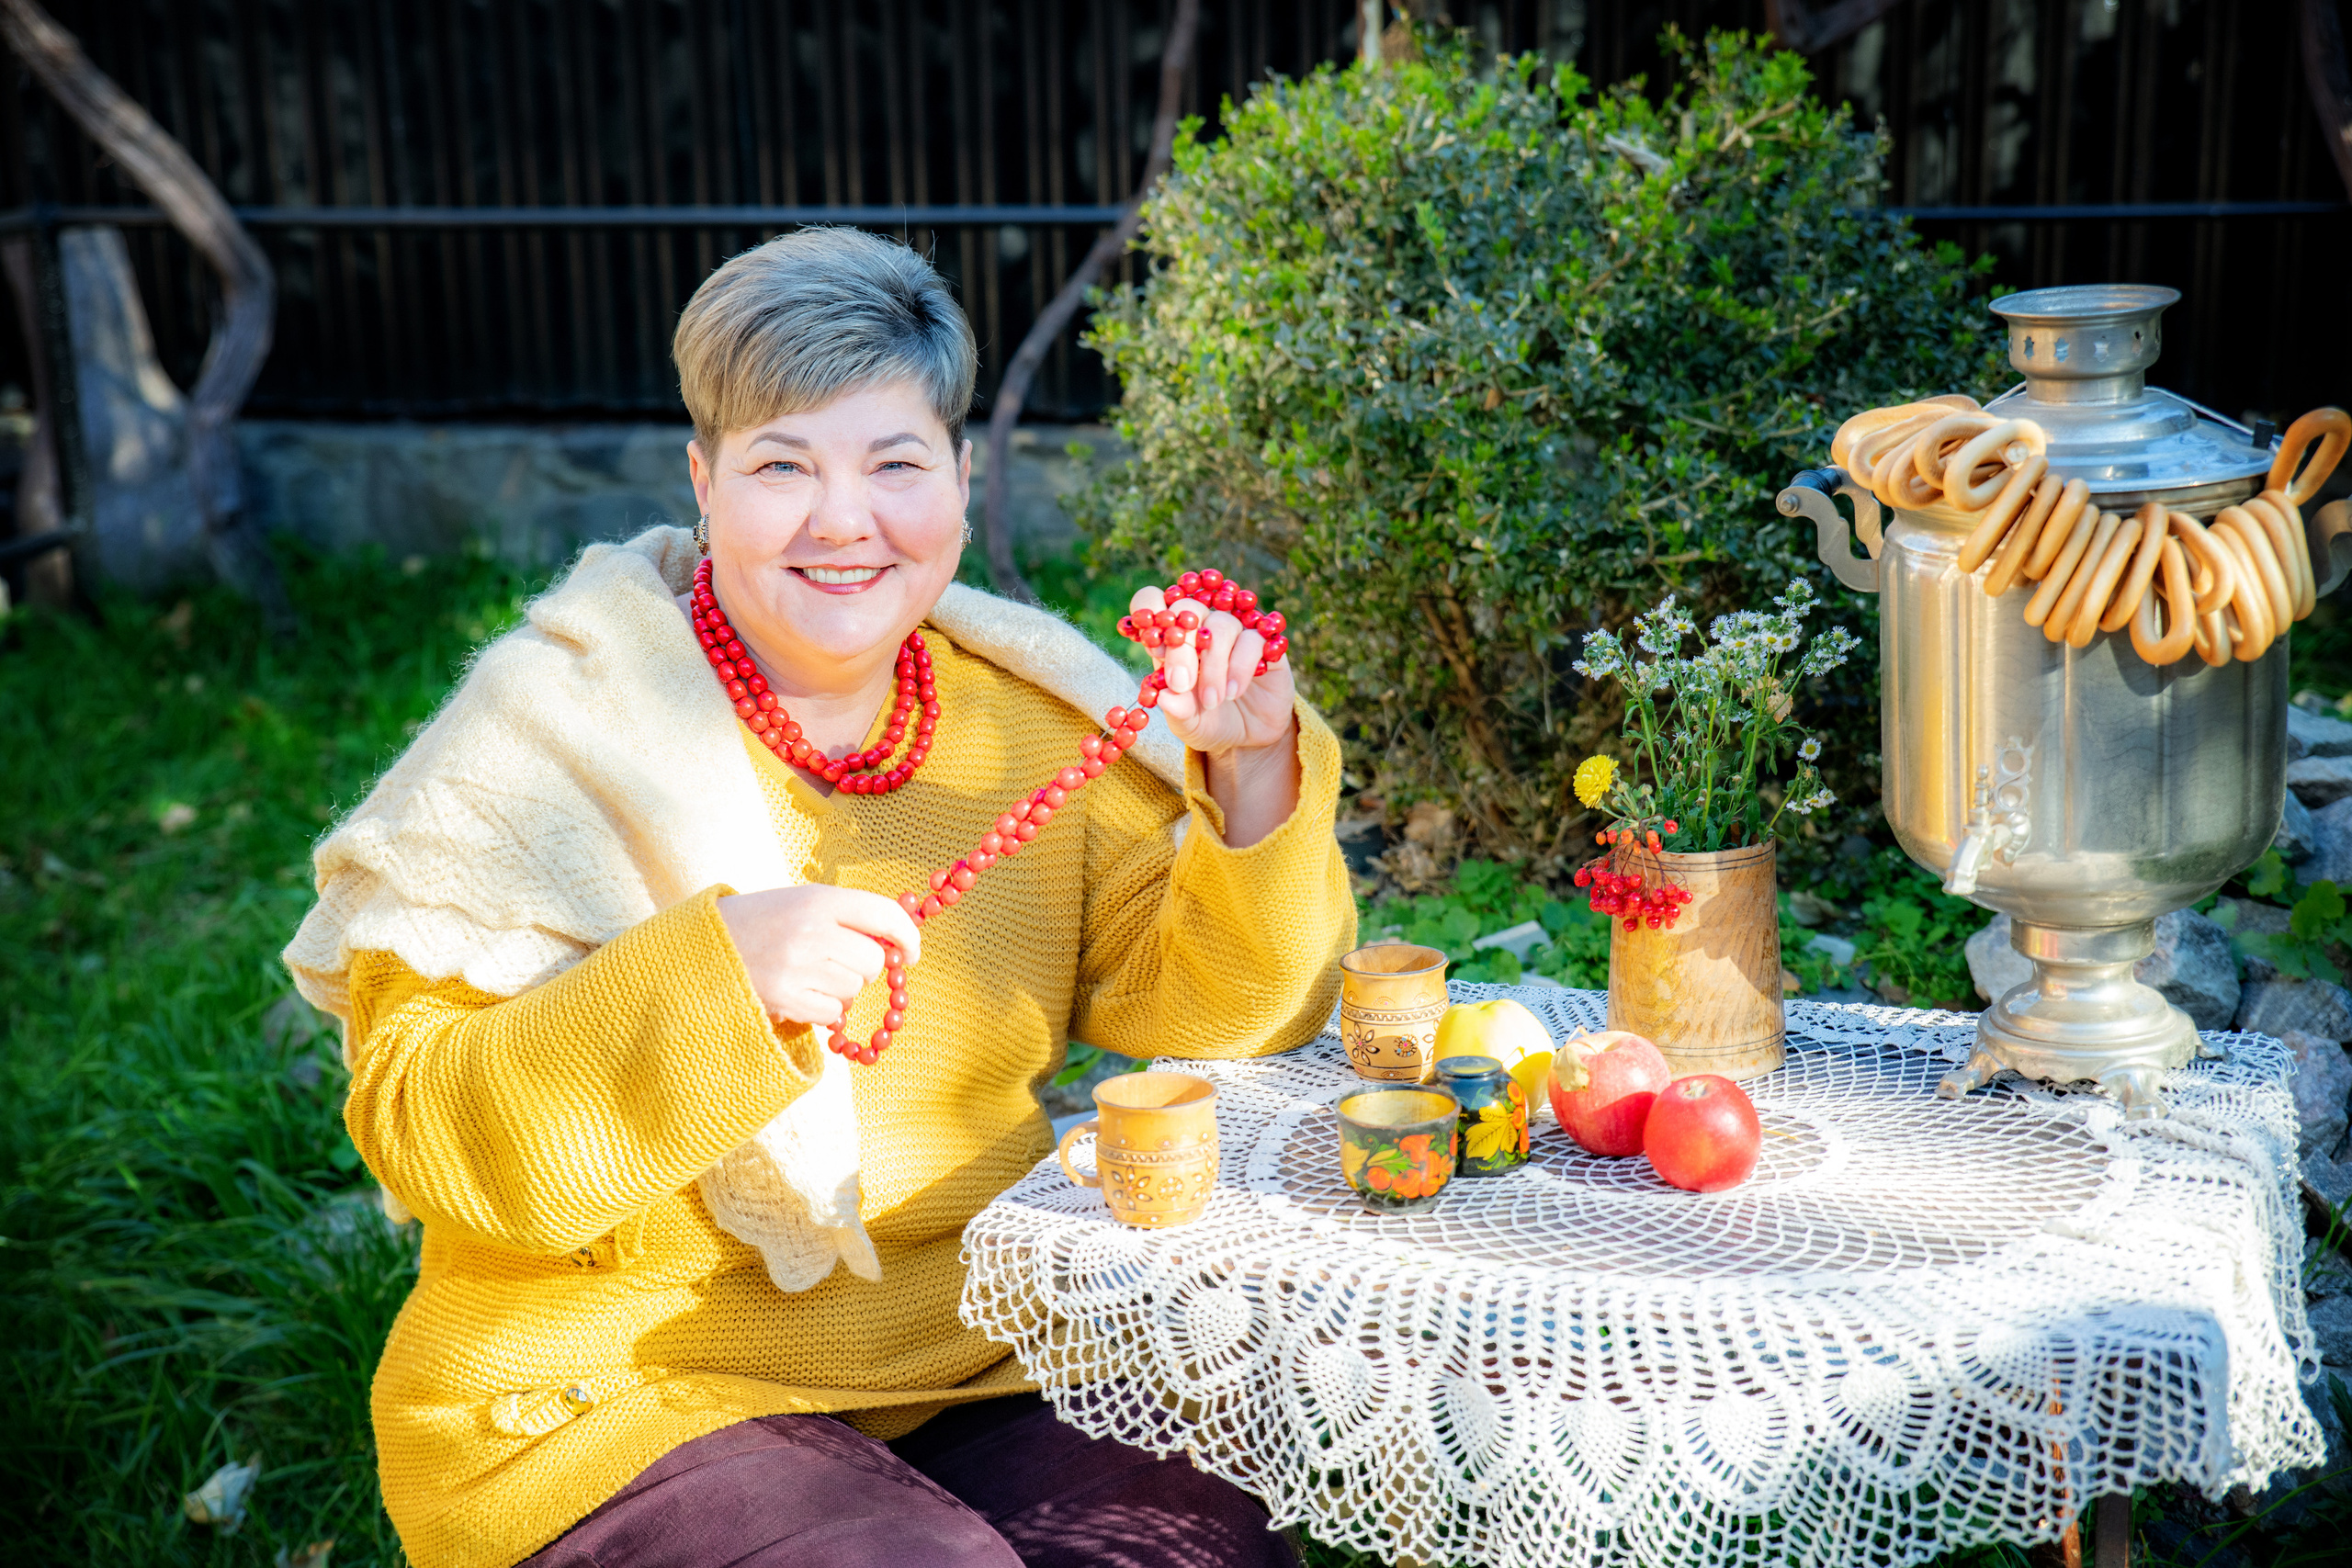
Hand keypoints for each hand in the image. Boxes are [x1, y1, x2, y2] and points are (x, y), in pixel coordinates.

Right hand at [716, 884, 922, 1028]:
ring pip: (854, 989)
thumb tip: (898, 942)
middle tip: (837, 961)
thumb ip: (849, 916)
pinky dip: (823, 1009)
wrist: (703, 946)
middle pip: (873, 961)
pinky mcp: (786, 999)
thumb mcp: (803, 902)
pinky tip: (799, 992)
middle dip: (864, 966)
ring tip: (809, 974)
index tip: (911, 952)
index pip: (885, 914)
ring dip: (841, 988)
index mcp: (819, 899)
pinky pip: (833, 1013)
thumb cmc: (762, 923)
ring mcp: (798, 967)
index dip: (907, 936)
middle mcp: (812, 931)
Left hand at [1127, 584, 1296, 757]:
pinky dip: (1240, 667)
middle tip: (1181, 684)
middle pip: (1188, 609)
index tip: (1155, 649)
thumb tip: (1163, 696)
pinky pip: (1252, 639)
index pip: (1153, 602)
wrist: (1249, 738)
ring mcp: (1233, 633)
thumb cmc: (1209, 723)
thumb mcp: (1188, 724)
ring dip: (1214, 665)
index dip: (1150, 613)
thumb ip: (1177, 710)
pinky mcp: (1262, 642)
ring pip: (1221, 625)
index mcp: (1171, 640)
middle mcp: (1201, 628)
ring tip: (1213, 700)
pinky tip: (1233, 692)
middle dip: (1181, 648)